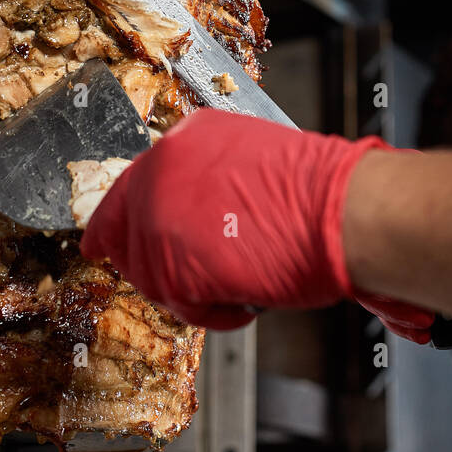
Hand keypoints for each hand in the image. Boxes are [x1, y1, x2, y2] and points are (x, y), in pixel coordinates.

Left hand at [79, 108, 434, 337]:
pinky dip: (214, 312)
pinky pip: (181, 305)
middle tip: (199, 274)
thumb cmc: (317, 189)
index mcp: (181, 140)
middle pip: (129, 235)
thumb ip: (208, 178)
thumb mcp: (250, 158)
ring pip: (152, 276)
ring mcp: (158, 221)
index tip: (114, 241)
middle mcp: (159, 173)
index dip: (125, 223)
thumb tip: (197, 209)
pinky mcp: (170, 269)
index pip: (128, 188)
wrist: (338, 211)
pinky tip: (244, 297)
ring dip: (192, 289)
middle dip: (161, 262)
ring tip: (239, 281)